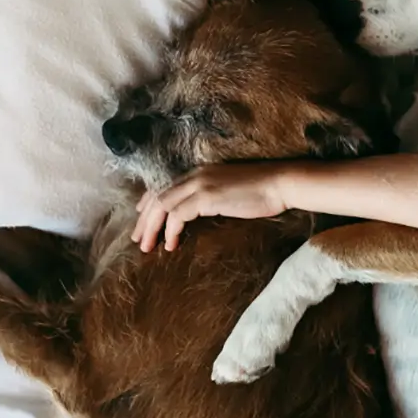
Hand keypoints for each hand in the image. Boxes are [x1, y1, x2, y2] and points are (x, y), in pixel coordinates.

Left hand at [132, 163, 291, 252]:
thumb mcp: (230, 191)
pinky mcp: (206, 197)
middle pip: (157, 196)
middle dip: (144, 219)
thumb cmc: (262, 191)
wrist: (280, 184)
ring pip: (162, 205)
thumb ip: (211, 197)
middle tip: (138, 240)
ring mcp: (200, 184)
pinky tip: (171, 244)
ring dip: (151, 227)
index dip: (149, 203)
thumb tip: (199, 212)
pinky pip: (177, 215)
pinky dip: (170, 231)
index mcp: (199, 172)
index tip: (142, 219)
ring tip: (146, 246)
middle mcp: (195, 175)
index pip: (164, 186)